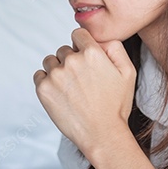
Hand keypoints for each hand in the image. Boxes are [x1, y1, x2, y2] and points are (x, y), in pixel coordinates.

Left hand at [33, 28, 135, 155]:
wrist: (102, 134)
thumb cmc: (116, 105)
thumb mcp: (128, 72)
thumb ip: (116, 48)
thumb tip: (100, 39)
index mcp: (92, 53)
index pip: (78, 34)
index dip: (82, 46)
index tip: (85, 60)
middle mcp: (72, 60)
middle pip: (64, 49)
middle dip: (71, 60)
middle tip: (81, 82)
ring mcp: (56, 75)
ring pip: (50, 61)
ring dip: (57, 70)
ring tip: (71, 89)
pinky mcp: (43, 89)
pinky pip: (39, 75)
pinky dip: (46, 82)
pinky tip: (60, 94)